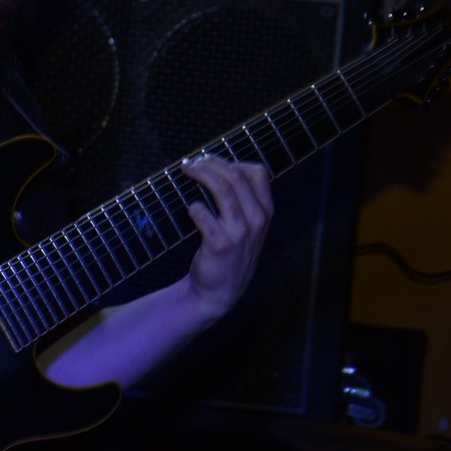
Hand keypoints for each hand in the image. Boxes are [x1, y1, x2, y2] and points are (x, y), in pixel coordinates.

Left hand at [181, 156, 272, 320]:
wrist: (219, 291)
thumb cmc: (230, 251)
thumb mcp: (247, 225)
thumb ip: (240, 198)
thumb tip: (214, 166)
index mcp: (264, 211)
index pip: (256, 173)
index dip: (231, 161)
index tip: (209, 160)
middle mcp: (256, 220)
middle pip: (235, 176)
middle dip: (210, 163)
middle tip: (190, 163)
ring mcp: (240, 233)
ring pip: (223, 190)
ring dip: (202, 174)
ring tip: (186, 170)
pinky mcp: (220, 245)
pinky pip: (204, 215)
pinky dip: (194, 207)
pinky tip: (190, 208)